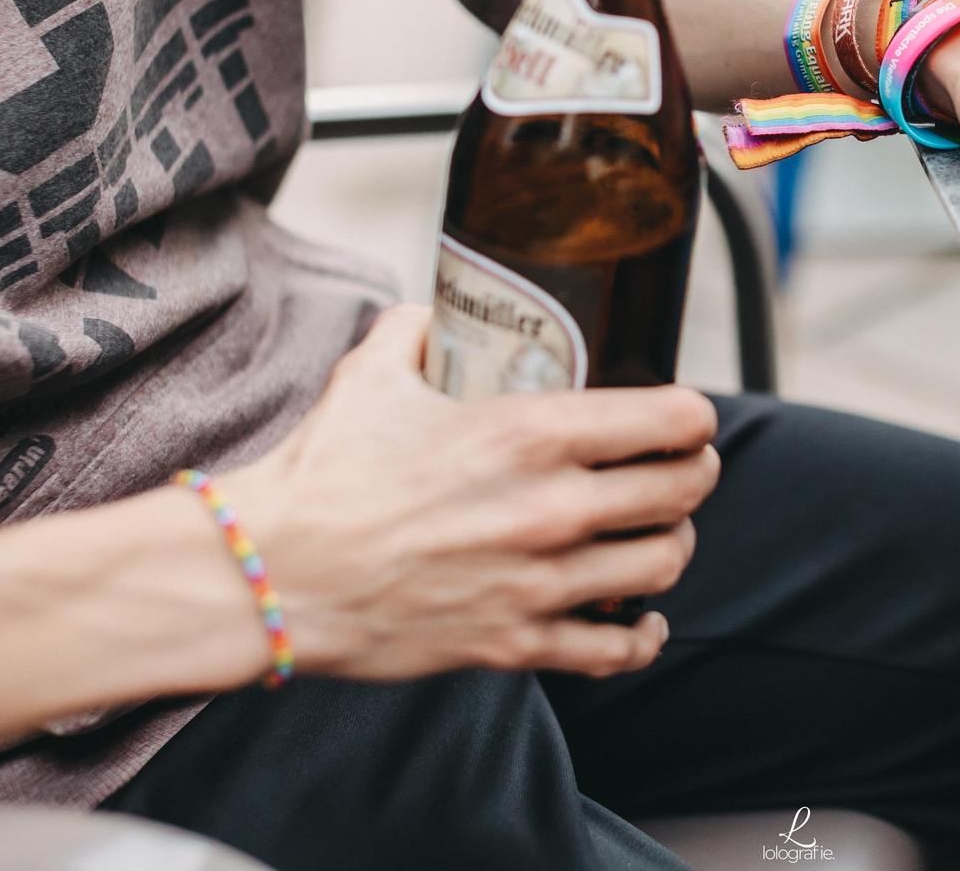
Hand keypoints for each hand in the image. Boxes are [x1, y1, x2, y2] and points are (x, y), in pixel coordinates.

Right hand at [223, 306, 719, 681]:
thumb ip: (417, 330)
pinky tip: (642, 617)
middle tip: (682, 469)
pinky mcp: (516, 642)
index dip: (691, 417)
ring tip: (657, 532)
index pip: (671, 420)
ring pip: (663, 564)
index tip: (683, 418)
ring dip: (671, 544)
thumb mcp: (372, 373)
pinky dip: (641, 634)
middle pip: (684, 491)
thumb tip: (435, 311)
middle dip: (692, 475)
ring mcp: (539, 581)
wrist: (267, 573)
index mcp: (532, 433)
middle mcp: (552, 507)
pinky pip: (615, 649)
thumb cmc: (320, 471)